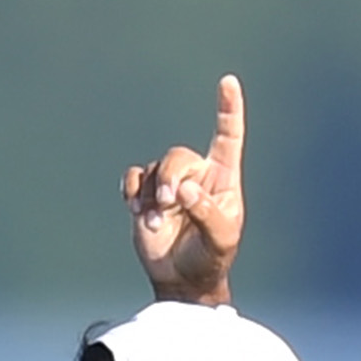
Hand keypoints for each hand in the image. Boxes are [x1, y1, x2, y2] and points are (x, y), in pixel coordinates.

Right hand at [124, 75, 246, 302]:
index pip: (228, 136)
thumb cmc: (210, 258)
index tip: (228, 81)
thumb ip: (206, 213)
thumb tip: (184, 189)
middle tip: (169, 204)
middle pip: (178, 156)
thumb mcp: (220, 239)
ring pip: (155, 167)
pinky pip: (134, 176)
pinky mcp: (147, 193)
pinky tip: (138, 211)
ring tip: (157, 220)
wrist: (182, 278)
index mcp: (223, 177)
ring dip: (152, 194)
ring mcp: (170, 182)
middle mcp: (197, 174)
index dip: (228, 108)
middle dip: (169, 178)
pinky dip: (132, 191)